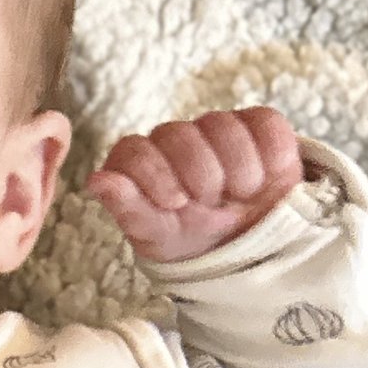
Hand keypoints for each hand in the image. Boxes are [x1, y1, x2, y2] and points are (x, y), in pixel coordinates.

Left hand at [88, 106, 302, 266]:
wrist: (247, 244)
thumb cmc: (189, 239)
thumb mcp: (157, 236)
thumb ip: (127, 208)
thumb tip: (97, 181)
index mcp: (139, 161)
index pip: (133, 150)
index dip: (155, 175)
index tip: (176, 204)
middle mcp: (174, 138)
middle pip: (178, 135)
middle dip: (199, 175)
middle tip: (211, 204)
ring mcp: (215, 127)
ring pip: (222, 125)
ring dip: (237, 168)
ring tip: (241, 196)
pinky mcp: (259, 124)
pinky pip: (265, 123)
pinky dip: (271, 155)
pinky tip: (266, 181)